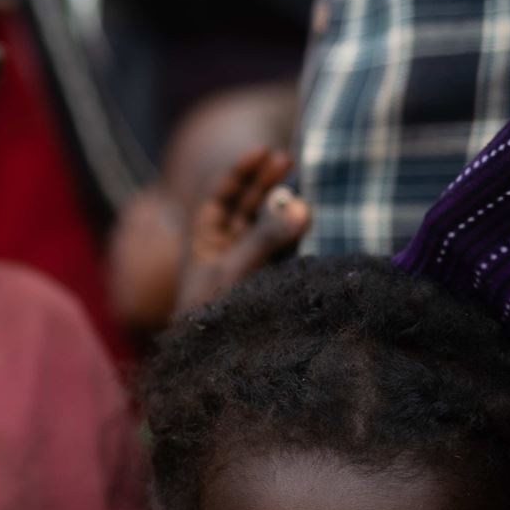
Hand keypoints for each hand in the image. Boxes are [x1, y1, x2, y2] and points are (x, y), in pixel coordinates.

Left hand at [176, 148, 308, 320]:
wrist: (219, 359)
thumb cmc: (213, 312)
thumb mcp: (235, 271)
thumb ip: (265, 239)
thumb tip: (303, 206)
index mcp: (203, 240)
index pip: (218, 197)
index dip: (238, 173)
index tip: (261, 151)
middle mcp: (224, 246)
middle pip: (244, 204)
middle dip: (263, 181)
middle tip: (287, 158)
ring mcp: (248, 259)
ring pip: (265, 222)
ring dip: (280, 201)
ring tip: (298, 177)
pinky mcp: (271, 276)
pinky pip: (283, 245)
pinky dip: (294, 229)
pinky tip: (306, 213)